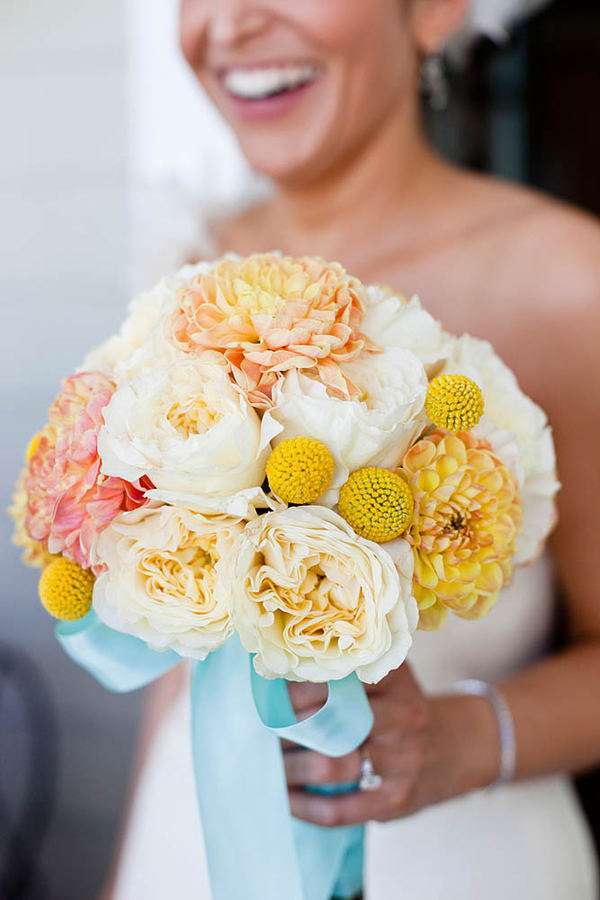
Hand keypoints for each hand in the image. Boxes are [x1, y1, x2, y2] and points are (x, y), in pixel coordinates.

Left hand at [284, 664, 498, 826]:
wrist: (456, 746)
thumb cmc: (401, 706)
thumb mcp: (387, 675)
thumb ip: (346, 670)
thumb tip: (276, 667)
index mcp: (394, 678)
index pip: (339, 676)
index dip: (297, 685)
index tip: (268, 690)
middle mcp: (402, 715)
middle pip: (332, 720)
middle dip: (287, 726)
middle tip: (259, 727)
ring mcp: (402, 760)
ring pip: (332, 765)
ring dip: (289, 767)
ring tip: (266, 764)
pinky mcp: (396, 799)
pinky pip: (343, 809)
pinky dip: (306, 806)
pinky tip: (286, 799)